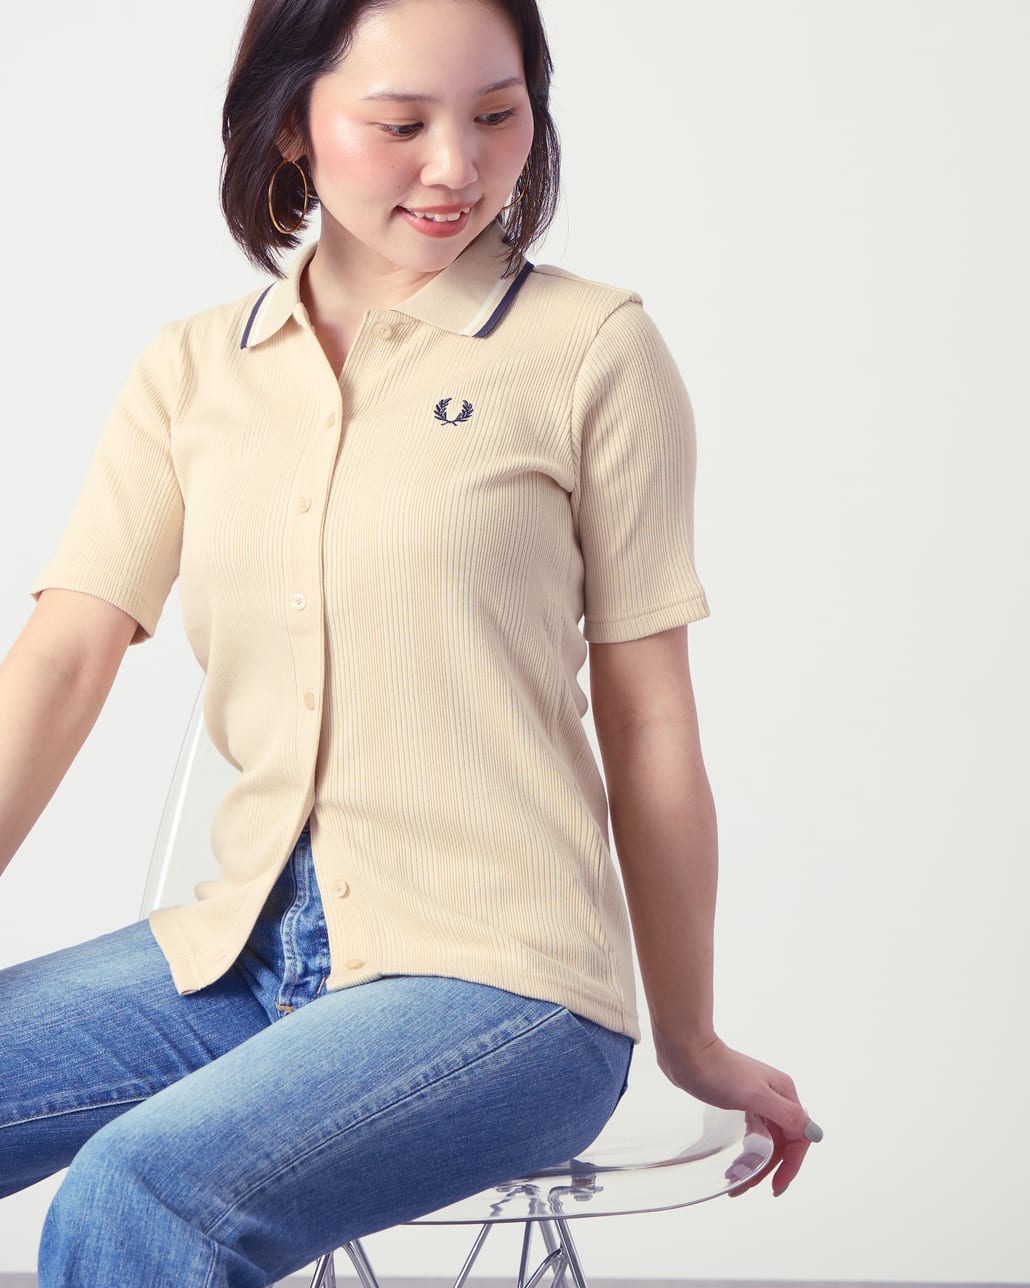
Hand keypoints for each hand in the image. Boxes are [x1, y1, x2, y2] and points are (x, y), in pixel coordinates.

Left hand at [654, 1030, 820, 1196]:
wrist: (687, 1052)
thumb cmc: (719, 1071)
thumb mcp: (755, 1096)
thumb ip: (787, 1115)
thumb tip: (816, 1134)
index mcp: (784, 1094)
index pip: (798, 1139)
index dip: (790, 1166)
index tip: (775, 1188)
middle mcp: (775, 1096)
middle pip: (781, 1142)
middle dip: (768, 1168)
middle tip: (745, 1186)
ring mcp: (757, 1098)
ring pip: (766, 1139)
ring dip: (756, 1161)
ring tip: (736, 1180)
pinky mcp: (740, 1100)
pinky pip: (752, 1132)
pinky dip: (748, 1148)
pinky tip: (736, 1160)